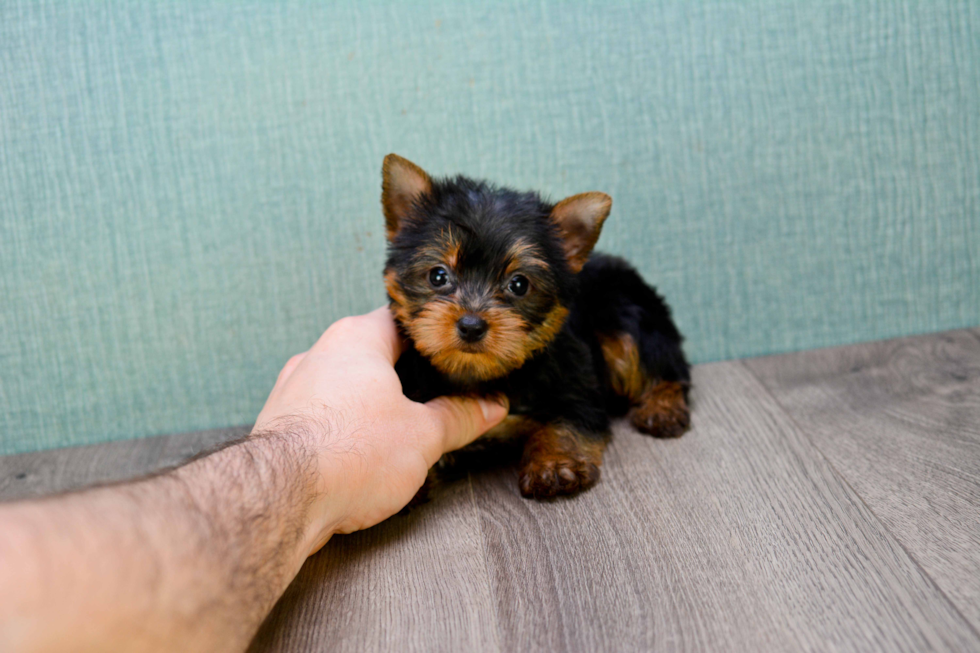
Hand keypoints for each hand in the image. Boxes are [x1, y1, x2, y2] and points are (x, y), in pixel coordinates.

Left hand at [254, 306, 507, 549]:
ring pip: (345, 386)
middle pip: (374, 354)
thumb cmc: (349, 452)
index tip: (454, 358)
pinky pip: (322, 415)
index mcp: (357, 338)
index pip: (403, 321)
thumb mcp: (424, 436)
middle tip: (435, 404)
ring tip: (399, 435)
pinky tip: (360, 455)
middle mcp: (319, 353)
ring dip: (372, 406)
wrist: (282, 497)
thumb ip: (460, 417)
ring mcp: (294, 387)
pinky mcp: (280, 422)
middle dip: (405, 380)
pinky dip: (344, 429)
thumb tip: (489, 407)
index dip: (434, 339)